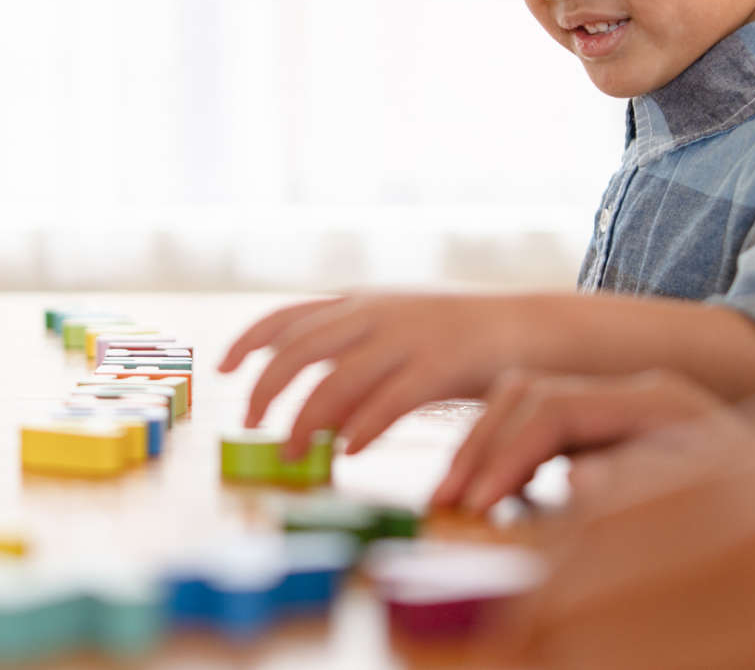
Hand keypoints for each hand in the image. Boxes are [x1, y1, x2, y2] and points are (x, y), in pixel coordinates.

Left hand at [218, 293, 553, 458]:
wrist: (531, 327)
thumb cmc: (458, 340)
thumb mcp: (396, 332)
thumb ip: (352, 355)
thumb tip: (308, 402)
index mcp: (362, 302)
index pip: (289, 315)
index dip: (249, 339)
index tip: (222, 366)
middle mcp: (377, 313)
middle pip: (301, 348)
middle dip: (267, 387)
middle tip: (250, 424)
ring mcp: (409, 337)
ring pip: (338, 378)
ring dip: (308, 420)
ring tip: (294, 453)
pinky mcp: (442, 364)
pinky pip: (392, 399)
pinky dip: (365, 426)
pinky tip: (351, 450)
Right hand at [431, 369, 754, 514]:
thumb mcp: (716, 501)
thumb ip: (647, 487)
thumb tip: (578, 480)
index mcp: (657, 398)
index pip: (554, 405)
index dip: (506, 453)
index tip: (475, 504)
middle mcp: (630, 393)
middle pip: (526, 394)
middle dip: (479, 448)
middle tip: (445, 502)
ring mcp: (615, 411)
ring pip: (521, 405)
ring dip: (483, 450)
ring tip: (457, 501)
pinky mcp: (607, 436)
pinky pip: (537, 432)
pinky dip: (504, 459)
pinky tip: (493, 499)